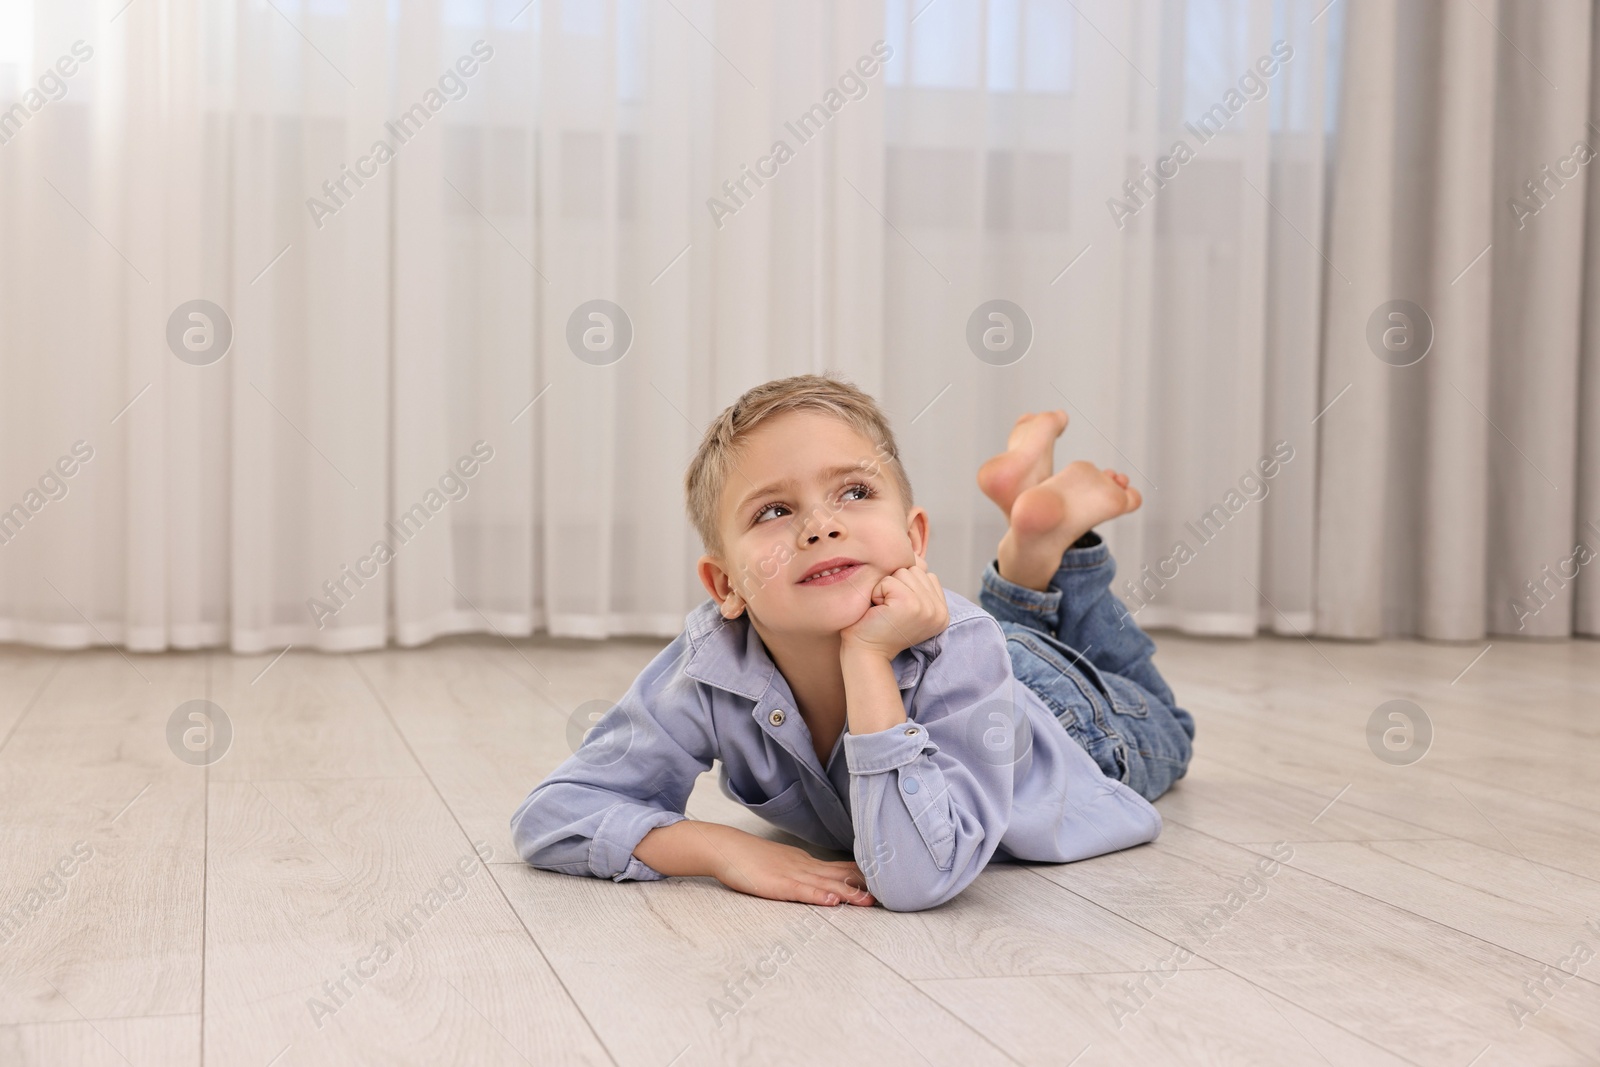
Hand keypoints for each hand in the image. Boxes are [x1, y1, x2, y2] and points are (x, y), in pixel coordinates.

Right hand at [710, 831, 875, 906]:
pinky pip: (800, 891)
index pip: (840, 869)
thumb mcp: (783, 864)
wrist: (726, 848)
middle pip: (839, 876)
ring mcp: (791, 875)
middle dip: (864, 886)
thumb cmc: (751, 859)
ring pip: (825, 885)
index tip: (886, 882)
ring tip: (868, 901)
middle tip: (890, 894)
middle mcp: (804, 867)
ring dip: (848, 893)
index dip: (863, 877)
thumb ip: (802, 872)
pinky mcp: (777, 885)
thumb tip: (822, 880)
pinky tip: (831, 901)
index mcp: (806, 863)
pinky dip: (817, 896)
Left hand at [839, 554, 948, 659]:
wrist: (865, 654)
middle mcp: (939, 611)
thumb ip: (917, 585)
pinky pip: (889, 581)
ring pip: (902, 572)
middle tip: (888, 611)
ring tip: (883, 611)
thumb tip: (917, 557)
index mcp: (941, 612)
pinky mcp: (910, 605)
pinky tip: (878, 611)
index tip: (896, 611)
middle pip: (914, 570)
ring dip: (885, 589)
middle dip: (894, 586)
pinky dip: (877, 593)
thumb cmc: (878, 628)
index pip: (926, 574)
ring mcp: (927, 608)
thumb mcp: (906, 606)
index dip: (904, 587)